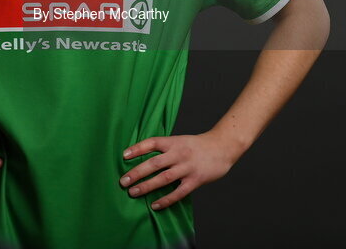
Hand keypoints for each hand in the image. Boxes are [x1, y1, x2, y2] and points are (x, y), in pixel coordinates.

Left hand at [119, 131, 240, 210]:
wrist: (222, 147)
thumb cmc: (197, 146)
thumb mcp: (180, 141)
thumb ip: (165, 149)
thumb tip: (144, 159)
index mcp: (174, 142)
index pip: (152, 143)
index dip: (138, 148)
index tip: (124, 156)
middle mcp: (179, 154)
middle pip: (154, 163)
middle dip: (137, 172)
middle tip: (123, 181)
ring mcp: (187, 167)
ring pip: (164, 178)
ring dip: (147, 186)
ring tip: (133, 192)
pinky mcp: (195, 180)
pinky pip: (178, 192)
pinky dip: (166, 200)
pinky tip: (155, 205)